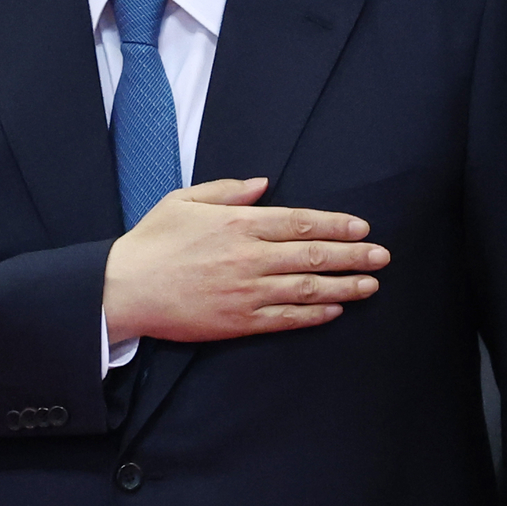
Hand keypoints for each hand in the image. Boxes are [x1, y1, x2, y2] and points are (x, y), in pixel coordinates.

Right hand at [101, 176, 385, 343]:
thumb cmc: (151, 242)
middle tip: (382, 256)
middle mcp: (248, 257)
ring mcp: (245, 292)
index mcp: (237, 223)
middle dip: (353, 255)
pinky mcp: (238, 322)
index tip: (362, 227)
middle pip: (312, 256)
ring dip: (345, 286)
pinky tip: (335, 310)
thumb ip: (226, 190)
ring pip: (307, 289)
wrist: (124, 290)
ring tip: (371, 285)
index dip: (335, 225)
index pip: (300, 222)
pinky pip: (285, 319)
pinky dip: (314, 315)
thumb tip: (262, 183)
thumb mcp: (183, 200)